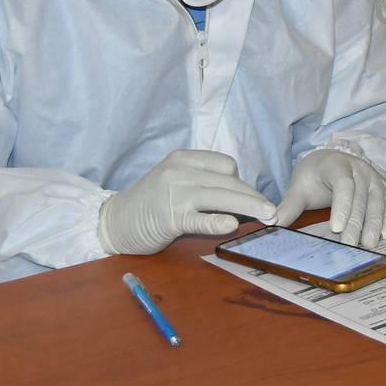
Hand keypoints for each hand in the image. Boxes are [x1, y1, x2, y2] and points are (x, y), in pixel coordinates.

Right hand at [99, 150, 275, 255]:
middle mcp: (180, 171)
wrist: (114, 222)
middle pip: (228, 181)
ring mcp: (174, 193)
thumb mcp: (176, 182)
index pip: (226, 165)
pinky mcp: (169, 218)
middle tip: (272, 211)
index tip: (251, 199)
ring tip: (267, 217)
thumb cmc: (150, 204)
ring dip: (249, 207)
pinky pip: (200, 219)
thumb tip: (245, 199)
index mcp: (183, 159)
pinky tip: (232, 226)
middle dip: (254, 197)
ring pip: (221, 197)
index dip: (243, 182)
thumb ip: (204, 184)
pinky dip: (217, 222)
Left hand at [274, 149, 385, 247]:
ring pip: (377, 202)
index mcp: (337, 166)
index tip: (336, 228)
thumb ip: (288, 206)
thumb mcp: (298, 187)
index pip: (343, 186)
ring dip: (374, 224)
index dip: (342, 206)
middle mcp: (359, 170)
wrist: (331, 159)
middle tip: (350, 245)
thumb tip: (269, 223)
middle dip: (356, 223)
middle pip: (360, 198)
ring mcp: (373, 178)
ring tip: (369, 244)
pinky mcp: (382, 187)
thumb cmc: (314, 175)